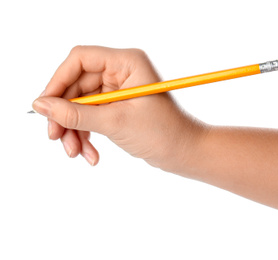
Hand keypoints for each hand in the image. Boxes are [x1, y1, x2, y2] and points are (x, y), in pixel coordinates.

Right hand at [33, 46, 205, 169]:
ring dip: (74, 129)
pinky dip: (86, 134)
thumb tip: (40, 105)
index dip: (58, 81)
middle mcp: (122, 72)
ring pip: (80, 104)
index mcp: (127, 63)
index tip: (45, 107)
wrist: (185, 154)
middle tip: (56, 138)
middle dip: (65, 114)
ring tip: (75, 153)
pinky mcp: (118, 107)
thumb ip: (76, 113)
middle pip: (76, 85)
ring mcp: (119, 90)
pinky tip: (90, 155)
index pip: (81, 60)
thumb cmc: (163, 134)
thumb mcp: (115, 123)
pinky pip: (91, 116)